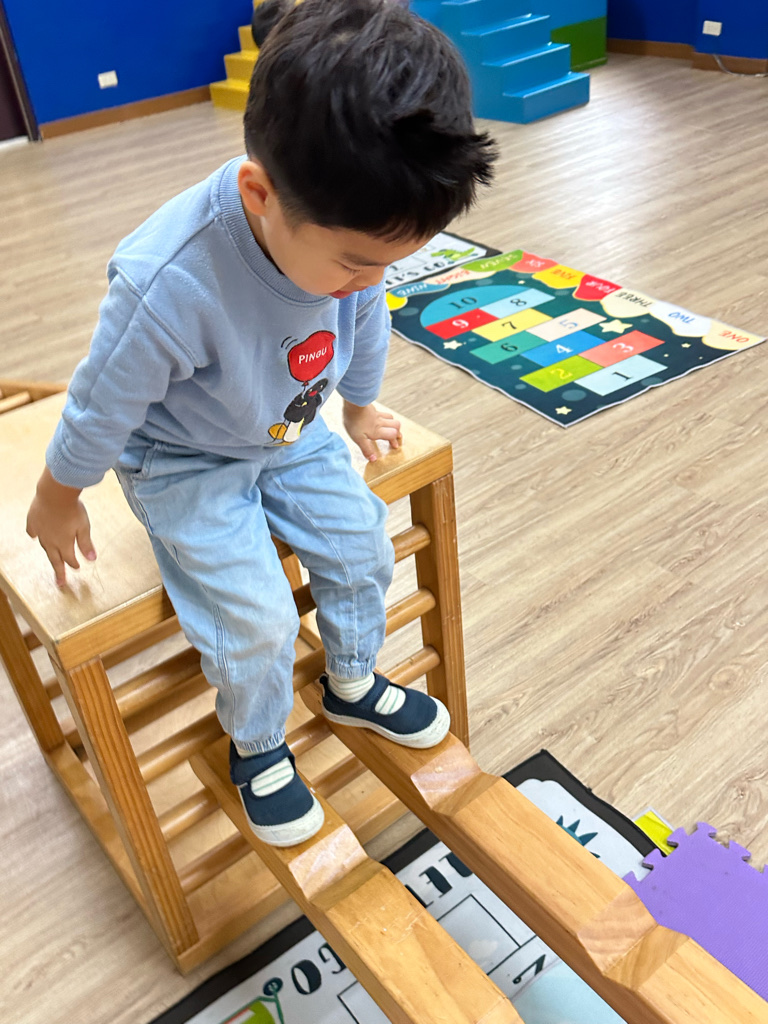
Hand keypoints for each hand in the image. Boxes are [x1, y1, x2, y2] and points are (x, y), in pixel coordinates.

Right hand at [26, 467, 95, 586]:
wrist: (54, 493)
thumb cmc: (72, 509)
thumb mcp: (84, 527)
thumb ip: (86, 544)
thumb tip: (92, 559)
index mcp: (64, 544)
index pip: (70, 559)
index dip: (74, 564)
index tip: (77, 568)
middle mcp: (50, 541)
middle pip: (55, 559)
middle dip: (59, 572)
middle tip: (61, 583)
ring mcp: (40, 532)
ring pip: (44, 547)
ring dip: (50, 554)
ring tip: (52, 558)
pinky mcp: (33, 521)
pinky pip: (33, 532)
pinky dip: (35, 535)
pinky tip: (36, 537)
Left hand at [342, 401, 401, 461]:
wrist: (353, 404)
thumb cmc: (355, 422)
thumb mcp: (358, 439)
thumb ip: (366, 449)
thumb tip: (373, 459)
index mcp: (377, 431)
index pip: (392, 435)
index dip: (394, 441)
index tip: (395, 446)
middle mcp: (380, 423)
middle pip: (396, 425)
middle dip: (398, 432)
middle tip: (397, 436)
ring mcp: (377, 415)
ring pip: (391, 418)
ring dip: (393, 423)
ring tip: (391, 427)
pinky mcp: (372, 408)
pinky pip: (383, 412)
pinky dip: (385, 417)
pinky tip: (379, 418)